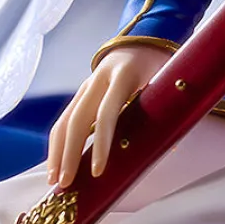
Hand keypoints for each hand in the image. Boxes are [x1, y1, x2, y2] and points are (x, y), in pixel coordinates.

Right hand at [46, 45, 172, 186]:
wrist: (143, 39)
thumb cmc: (159, 63)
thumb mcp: (165, 81)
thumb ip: (165, 109)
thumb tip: (169, 147)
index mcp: (123, 76)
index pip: (107, 113)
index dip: (101, 143)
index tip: (98, 171)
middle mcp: (99, 79)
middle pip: (78, 119)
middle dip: (69, 154)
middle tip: (67, 184)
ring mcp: (87, 85)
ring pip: (65, 119)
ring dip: (57, 151)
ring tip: (55, 180)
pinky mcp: (82, 92)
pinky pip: (65, 118)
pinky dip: (58, 142)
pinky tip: (56, 163)